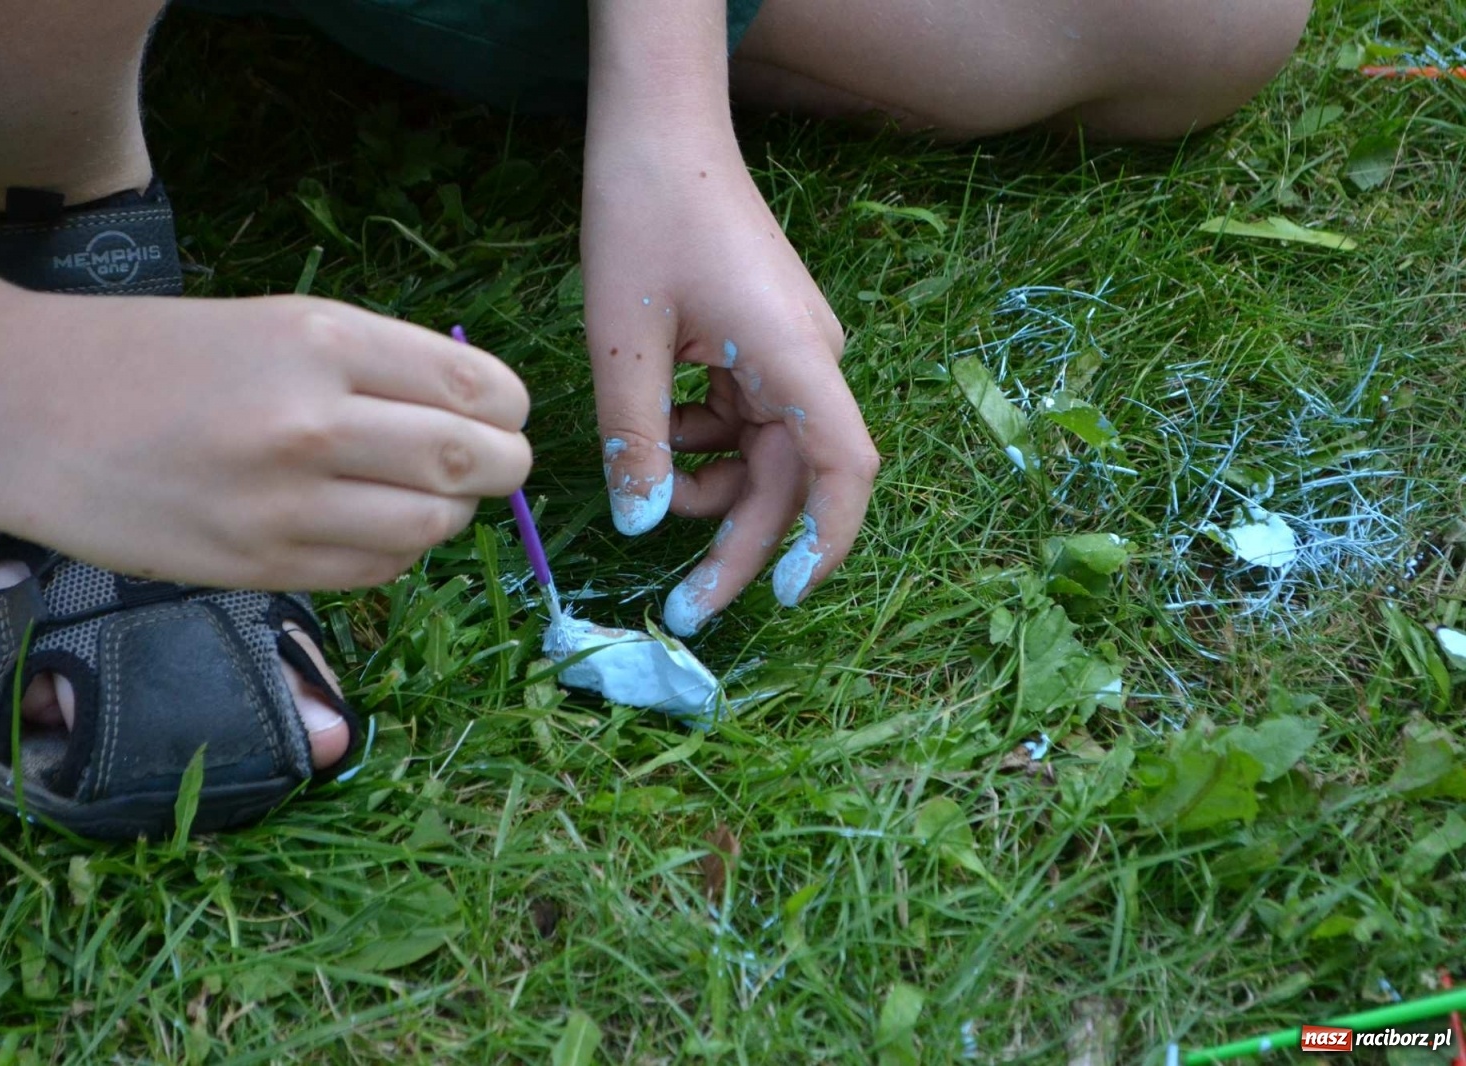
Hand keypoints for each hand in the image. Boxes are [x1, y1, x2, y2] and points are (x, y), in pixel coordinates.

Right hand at [0, 286, 530, 589]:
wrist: (16, 405)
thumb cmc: (147, 355)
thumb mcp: (268, 322)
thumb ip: (371, 364)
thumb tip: (474, 412)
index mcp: (320, 337)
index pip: (478, 388)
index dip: (509, 411)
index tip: (500, 417)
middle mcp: (311, 419)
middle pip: (474, 462)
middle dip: (500, 468)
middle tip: (486, 467)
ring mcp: (282, 501)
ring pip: (433, 526)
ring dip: (447, 514)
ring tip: (416, 495)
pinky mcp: (254, 564)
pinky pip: (374, 571)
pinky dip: (394, 553)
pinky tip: (364, 528)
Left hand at [582, 127, 879, 635]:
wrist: (660, 131)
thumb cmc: (643, 218)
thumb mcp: (622, 342)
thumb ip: (635, 440)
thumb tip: (642, 528)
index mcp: (796, 356)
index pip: (845, 468)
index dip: (828, 539)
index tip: (788, 595)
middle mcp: (811, 361)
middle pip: (792, 482)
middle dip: (739, 546)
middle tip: (682, 608)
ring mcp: (792, 354)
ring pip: (763, 458)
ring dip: (707, 482)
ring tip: (645, 459)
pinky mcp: (767, 347)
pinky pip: (744, 422)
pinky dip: (700, 439)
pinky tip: (657, 414)